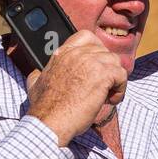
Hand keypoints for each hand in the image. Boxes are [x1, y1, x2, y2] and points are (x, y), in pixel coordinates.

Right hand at [24, 30, 127, 146]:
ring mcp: (91, 62)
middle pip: (104, 52)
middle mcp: (77, 54)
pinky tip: (110, 100)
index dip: (97, 50)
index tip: (97, 66)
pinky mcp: (102, 75)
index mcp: (62, 53)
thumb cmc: (44, 108)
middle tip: (102, 87)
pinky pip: (122, 75)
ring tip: (107, 95)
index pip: (86, 37)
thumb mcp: (35, 85)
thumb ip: (38, 75)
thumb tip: (36, 74)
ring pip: (115, 62)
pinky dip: (120, 89)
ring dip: (115, 79)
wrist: (50, 121)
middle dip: (107, 69)